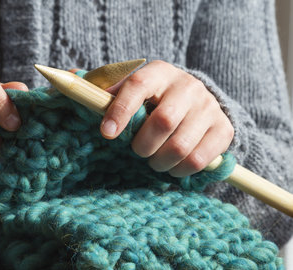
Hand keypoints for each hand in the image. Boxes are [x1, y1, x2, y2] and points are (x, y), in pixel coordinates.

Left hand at [100, 60, 233, 176]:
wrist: (195, 103)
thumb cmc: (149, 101)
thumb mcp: (126, 90)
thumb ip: (98, 88)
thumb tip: (71, 76)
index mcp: (158, 73)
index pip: (138, 85)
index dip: (120, 110)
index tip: (107, 134)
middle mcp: (187, 86)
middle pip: (163, 121)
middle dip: (142, 145)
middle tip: (137, 152)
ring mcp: (209, 107)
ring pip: (180, 146)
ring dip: (159, 162)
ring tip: (153, 161)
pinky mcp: (224, 129)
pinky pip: (199, 160)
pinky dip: (179, 171)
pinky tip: (172, 166)